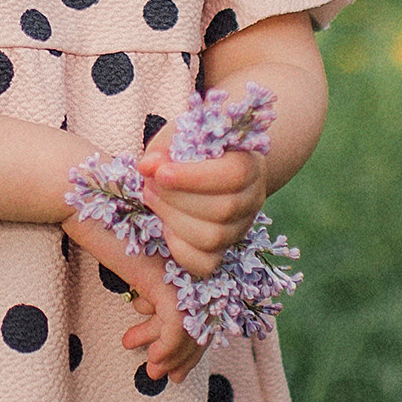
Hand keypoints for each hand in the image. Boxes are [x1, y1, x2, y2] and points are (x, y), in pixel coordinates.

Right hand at [61, 217, 207, 386]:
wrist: (84, 206)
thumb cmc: (105, 229)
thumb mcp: (134, 264)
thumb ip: (151, 286)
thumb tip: (149, 313)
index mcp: (188, 260)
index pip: (202, 310)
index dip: (192, 342)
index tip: (174, 363)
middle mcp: (192, 265)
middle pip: (203, 321)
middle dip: (187, 354)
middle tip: (172, 377)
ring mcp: (182, 271)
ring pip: (193, 327)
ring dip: (174, 355)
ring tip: (153, 371)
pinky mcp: (164, 277)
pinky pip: (176, 324)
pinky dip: (169, 346)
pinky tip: (152, 356)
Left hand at [137, 145, 268, 278]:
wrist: (209, 167)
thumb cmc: (193, 149)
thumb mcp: (179, 138)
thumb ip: (164, 149)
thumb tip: (148, 167)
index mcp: (250, 163)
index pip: (234, 175)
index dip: (195, 178)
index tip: (161, 173)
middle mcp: (253, 197)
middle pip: (222, 210)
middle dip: (176, 199)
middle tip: (149, 184)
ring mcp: (241, 226)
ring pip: (212, 238)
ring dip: (173, 220)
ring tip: (153, 199)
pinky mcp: (225, 249)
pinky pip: (206, 263)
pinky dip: (180, 249)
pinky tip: (167, 227)